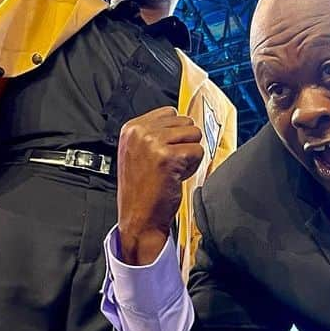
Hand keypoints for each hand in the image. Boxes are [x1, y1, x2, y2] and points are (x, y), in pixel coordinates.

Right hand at [117, 108, 204, 264]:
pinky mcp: (168, 157)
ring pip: (194, 134)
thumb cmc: (141, 189)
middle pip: (184, 121)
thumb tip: (181, 121)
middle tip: (171, 163)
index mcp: (131, 127)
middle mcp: (140, 131)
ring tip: (174, 169)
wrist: (139, 218)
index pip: (169, 112)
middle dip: (184, 142)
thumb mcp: (137, 152)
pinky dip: (193, 166)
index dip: (175, 133)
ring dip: (190, 153)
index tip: (166, 152)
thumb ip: (154, 133)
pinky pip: (198, 151)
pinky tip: (177, 177)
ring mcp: (153, 142)